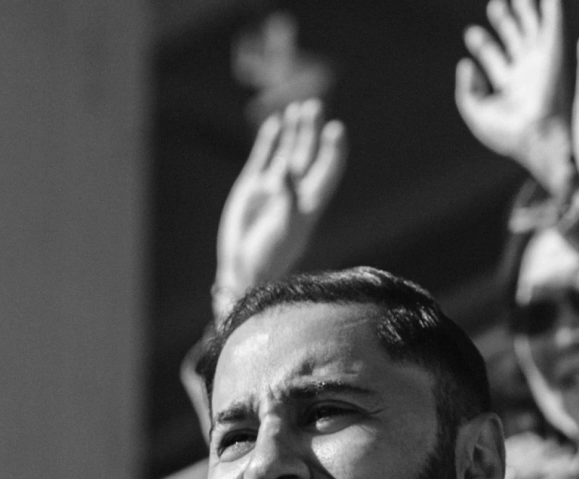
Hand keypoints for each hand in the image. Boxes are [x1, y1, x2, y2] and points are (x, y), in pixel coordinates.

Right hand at [214, 99, 346, 314]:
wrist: (242, 270)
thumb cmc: (270, 256)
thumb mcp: (284, 229)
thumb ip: (288, 199)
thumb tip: (285, 169)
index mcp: (310, 202)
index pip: (328, 169)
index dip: (334, 149)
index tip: (335, 129)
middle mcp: (294, 191)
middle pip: (309, 154)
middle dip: (312, 131)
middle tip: (313, 107)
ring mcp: (273, 187)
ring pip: (287, 152)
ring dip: (293, 131)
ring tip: (296, 109)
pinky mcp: (251, 187)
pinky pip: (263, 157)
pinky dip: (268, 141)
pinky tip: (275, 122)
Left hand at [456, 0, 572, 195]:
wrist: (535, 133)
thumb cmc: (506, 132)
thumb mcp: (477, 112)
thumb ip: (466, 90)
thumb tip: (464, 65)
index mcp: (508, 85)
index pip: (494, 57)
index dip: (482, 43)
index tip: (470, 33)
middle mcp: (525, 70)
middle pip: (513, 37)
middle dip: (504, 21)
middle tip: (495, 4)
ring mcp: (540, 60)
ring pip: (531, 27)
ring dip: (524, 9)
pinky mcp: (554, 52)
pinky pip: (552, 23)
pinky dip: (550, 8)